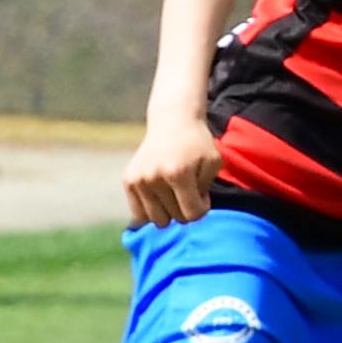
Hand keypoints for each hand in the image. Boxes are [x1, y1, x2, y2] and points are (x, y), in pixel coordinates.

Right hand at [122, 114, 225, 228]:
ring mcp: (139, 180)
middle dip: (186, 208)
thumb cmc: (197, 144)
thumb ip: (205, 191)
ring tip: (174, 192)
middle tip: (188, 188)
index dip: (202, 208)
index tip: (203, 195)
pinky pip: (139, 215)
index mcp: (178, 173)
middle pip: (176, 218)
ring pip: (158, 221)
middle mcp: (154, 178)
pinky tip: (160, 195)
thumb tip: (189, 216)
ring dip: (169, 211)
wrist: (172, 121)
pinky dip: (152, 211)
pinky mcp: (128, 181)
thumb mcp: (212, 162)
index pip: (193, 214)